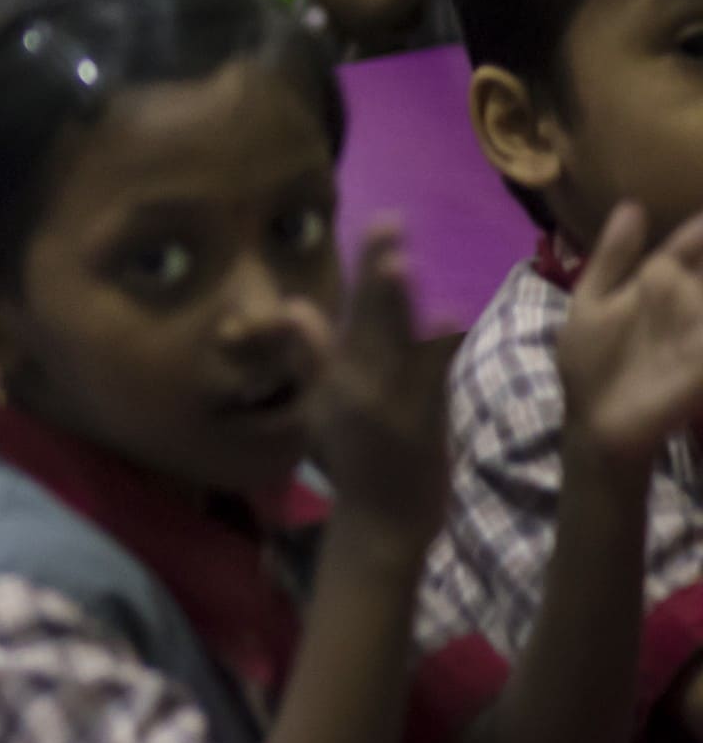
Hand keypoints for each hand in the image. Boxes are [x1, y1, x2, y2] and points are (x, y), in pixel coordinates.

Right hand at [297, 222, 449, 551]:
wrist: (384, 517)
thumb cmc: (354, 458)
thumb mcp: (321, 407)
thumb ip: (312, 354)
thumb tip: (294, 304)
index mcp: (341, 376)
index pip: (355, 310)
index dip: (368, 268)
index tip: (382, 224)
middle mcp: (363, 381)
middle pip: (372, 316)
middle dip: (379, 271)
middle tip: (388, 224)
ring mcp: (393, 400)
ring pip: (397, 340)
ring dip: (396, 304)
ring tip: (399, 265)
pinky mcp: (423, 419)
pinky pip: (431, 375)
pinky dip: (436, 348)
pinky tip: (449, 319)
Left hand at [553, 203, 702, 470]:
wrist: (595, 422)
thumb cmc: (592, 360)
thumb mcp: (594, 301)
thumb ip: (613, 256)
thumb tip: (633, 204)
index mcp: (659, 283)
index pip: (688, 246)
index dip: (699, 229)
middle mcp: (687, 304)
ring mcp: (698, 334)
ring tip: (700, 286)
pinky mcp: (701, 366)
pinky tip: (699, 322)